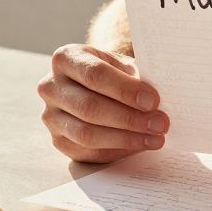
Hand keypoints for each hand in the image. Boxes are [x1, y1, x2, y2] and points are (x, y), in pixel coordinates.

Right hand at [38, 44, 168, 162]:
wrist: (94, 85)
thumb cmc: (112, 73)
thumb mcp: (122, 64)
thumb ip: (135, 77)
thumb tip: (155, 101)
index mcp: (66, 58)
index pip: (95, 75)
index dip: (125, 90)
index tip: (153, 101)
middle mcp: (51, 87)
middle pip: (90, 108)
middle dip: (130, 118)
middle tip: (160, 123)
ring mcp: (51, 116)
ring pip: (87, 134)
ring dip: (126, 138)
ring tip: (155, 137)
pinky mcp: (58, 141)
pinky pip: (88, 152)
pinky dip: (118, 150)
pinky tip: (139, 145)